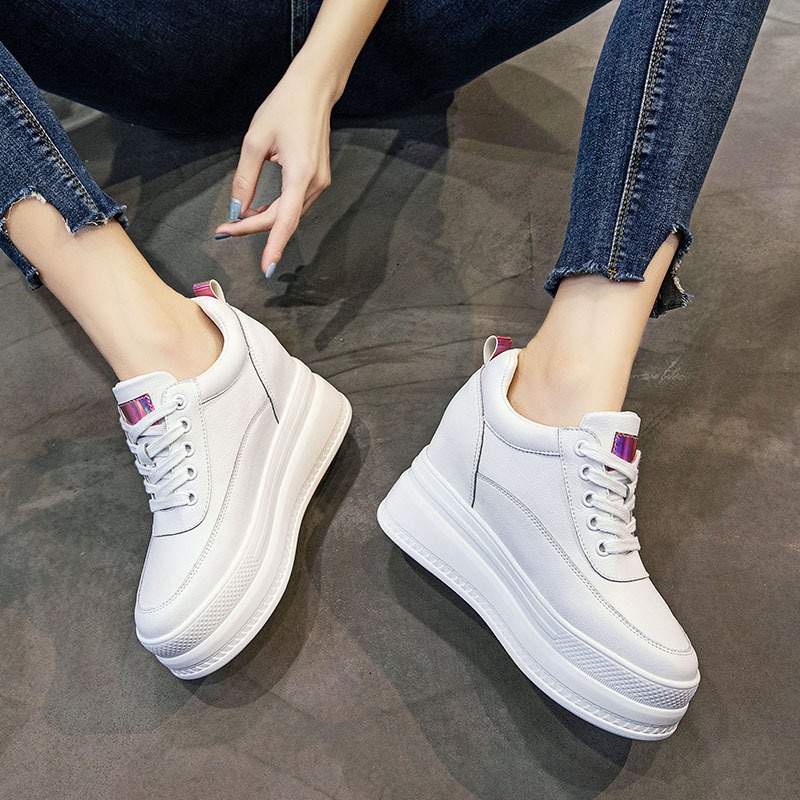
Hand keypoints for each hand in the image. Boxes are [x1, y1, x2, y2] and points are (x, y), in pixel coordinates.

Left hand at [214, 69, 335, 275]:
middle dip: (253, 228)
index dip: (274, 246)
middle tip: (224, 230)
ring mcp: (319, 183)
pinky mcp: (318, 180)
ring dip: (264, 221)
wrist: (314, 91)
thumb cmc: (284, 108)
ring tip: (236, 221)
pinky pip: (294, 205)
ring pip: (289, 215)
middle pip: (283, 219)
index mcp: (300, 174)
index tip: (265, 267)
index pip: (285, 221)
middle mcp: (314, 184)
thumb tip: (236, 210)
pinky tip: (257, 210)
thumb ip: (245, 179)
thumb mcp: (255, 141)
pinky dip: (275, 211)